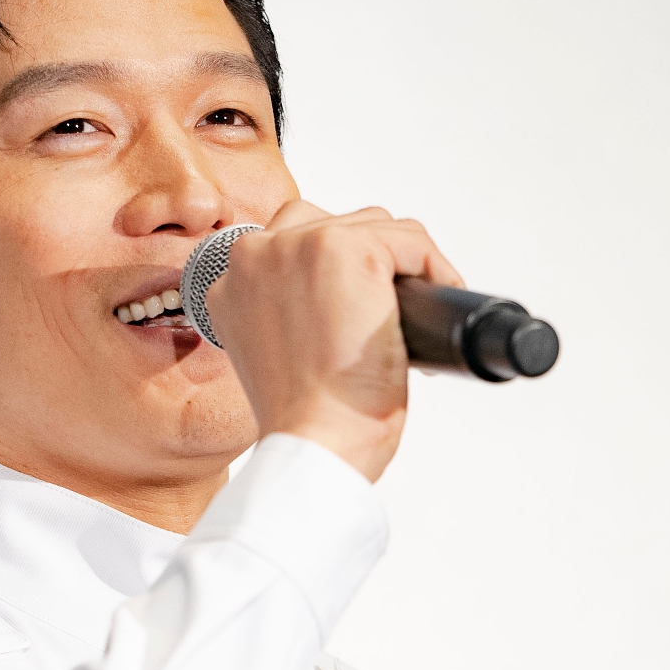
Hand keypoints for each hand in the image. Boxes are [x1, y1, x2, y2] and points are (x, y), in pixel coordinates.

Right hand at [203, 201, 462, 481]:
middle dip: (374, 265)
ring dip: (403, 266)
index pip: (296, 242)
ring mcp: (299, 246)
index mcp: (233, 282)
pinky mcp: (347, 249)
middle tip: (391, 318)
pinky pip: (410, 240)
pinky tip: (436, 302)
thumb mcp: (278, 356)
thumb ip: (289, 313)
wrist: (317, 444)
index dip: (338, 273)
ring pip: (377, 227)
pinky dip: (434, 269)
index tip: (360, 309)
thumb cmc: (305, 420)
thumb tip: (343, 297)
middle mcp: (256, 254)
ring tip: (410, 318)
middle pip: (337, 225)